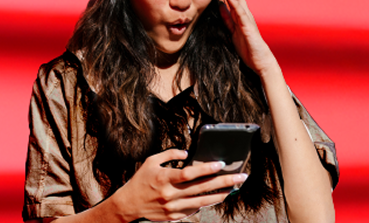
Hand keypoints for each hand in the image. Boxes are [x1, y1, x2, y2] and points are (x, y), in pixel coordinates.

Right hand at [104, 149, 250, 221]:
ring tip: (233, 190)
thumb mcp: (151, 162)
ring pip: (202, 202)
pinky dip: (204, 204)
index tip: (220, 164)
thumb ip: (169, 154)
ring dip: (219, 196)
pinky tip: (214, 198)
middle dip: (223, 182)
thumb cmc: (140, 181)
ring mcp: (173, 207)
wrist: (128, 205)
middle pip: (202, 188)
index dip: (206, 169)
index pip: (189, 174)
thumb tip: (187, 153)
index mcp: (164, 178)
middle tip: (240, 177)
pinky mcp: (174, 216)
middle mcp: (170, 194)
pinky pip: (193, 210)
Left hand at [213, 0, 280, 74]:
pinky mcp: (247, 26)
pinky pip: (240, 13)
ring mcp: (246, 18)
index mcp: (238, 13)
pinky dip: (235, 3)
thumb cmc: (247, 46)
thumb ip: (227, 18)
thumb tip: (219, 5)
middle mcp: (243, 12)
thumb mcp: (232, 30)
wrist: (260, 60)